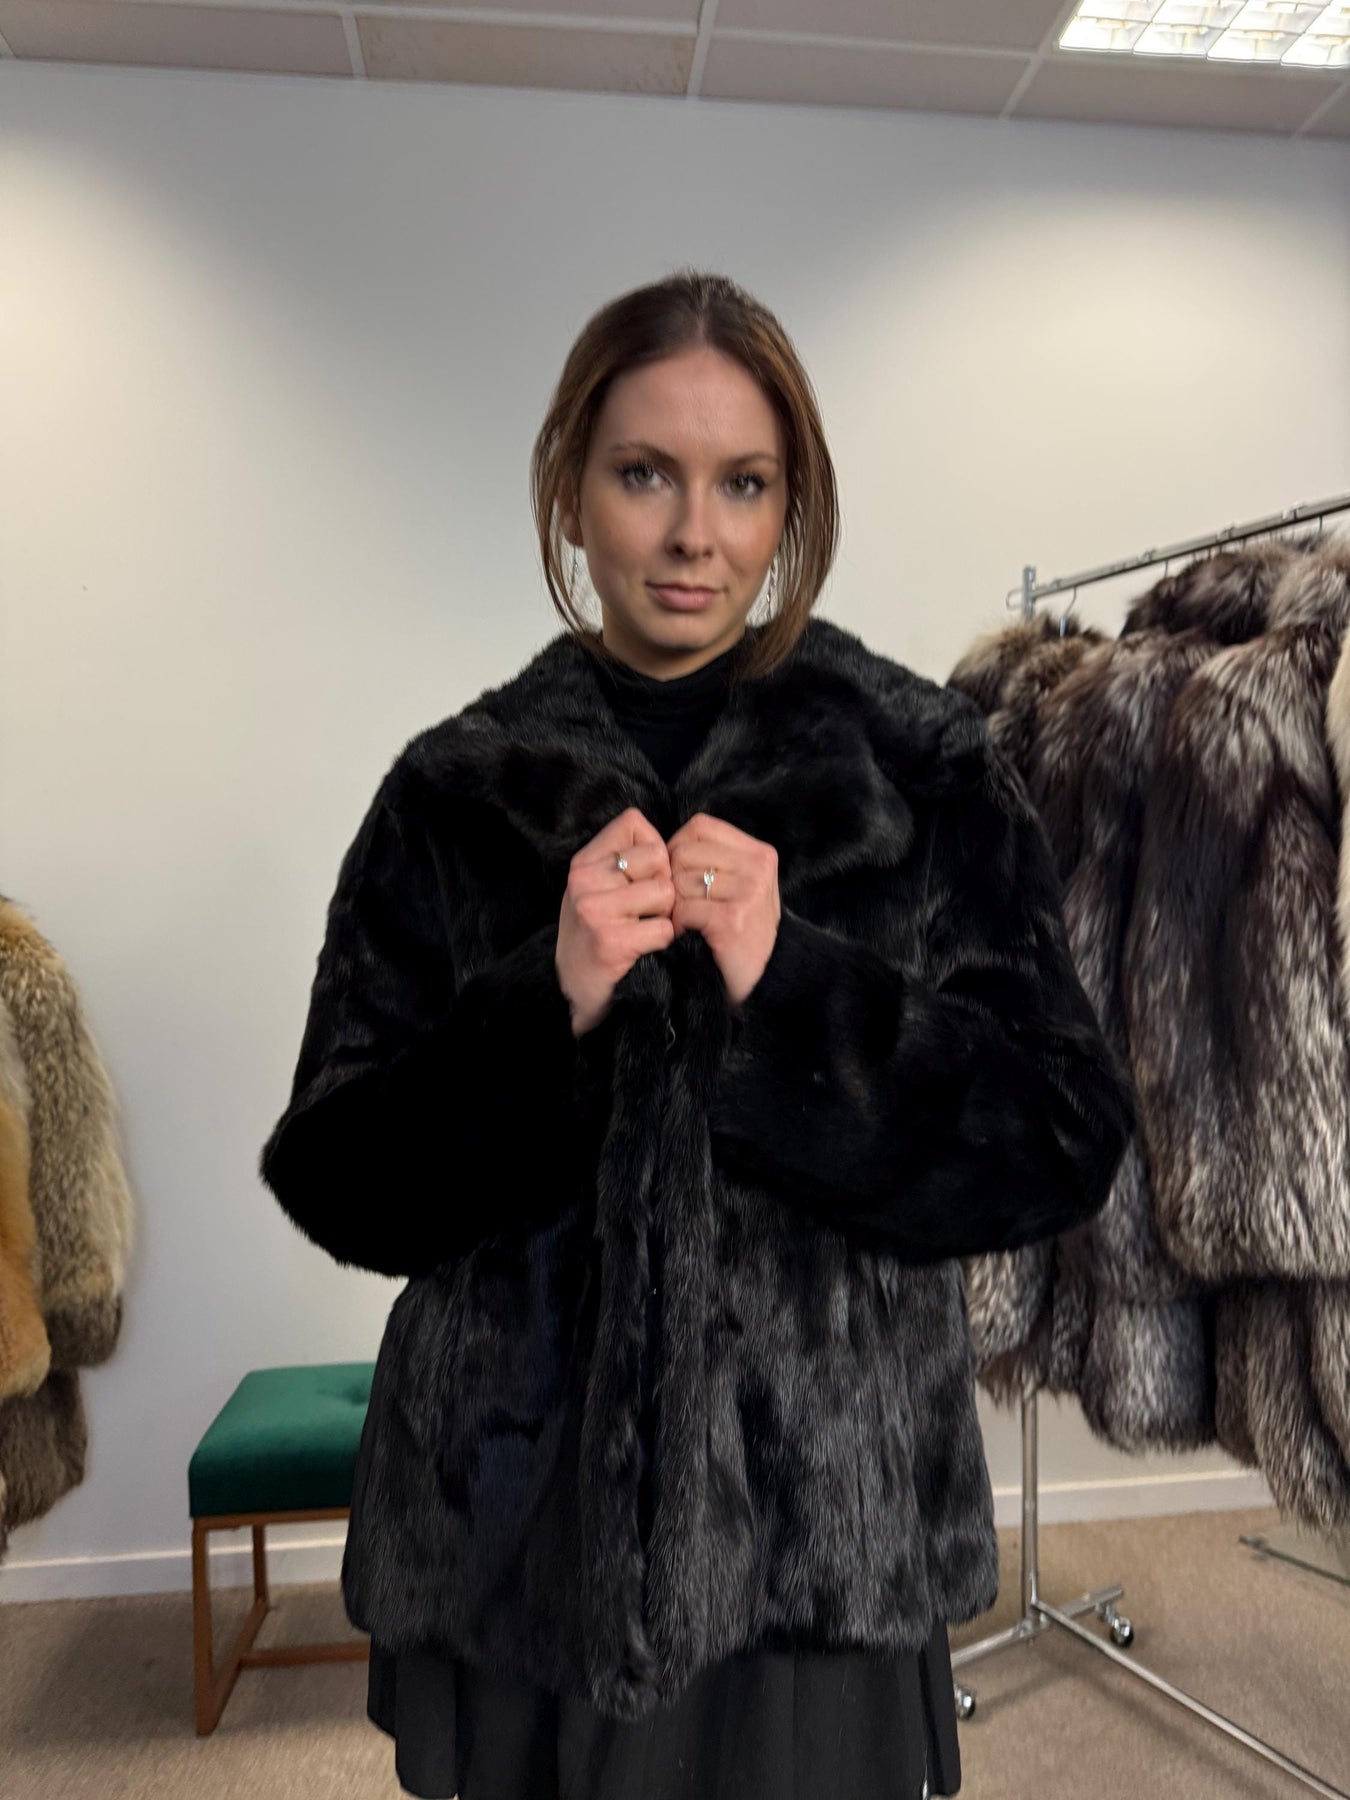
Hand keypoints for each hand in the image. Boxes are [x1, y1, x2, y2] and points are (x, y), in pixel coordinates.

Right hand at [555, 808, 675, 1036]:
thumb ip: (624, 861)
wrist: (574, 993)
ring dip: (665, 916)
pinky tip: (644, 949)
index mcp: (583, 862)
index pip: (633, 822)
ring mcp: (594, 910)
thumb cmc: (595, 937)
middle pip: (657, 856)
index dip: (653, 849)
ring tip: (642, 930)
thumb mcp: (597, 889)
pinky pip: (664, 928)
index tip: (643, 878)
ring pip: (665, 892)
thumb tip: (672, 844)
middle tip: (645, 911)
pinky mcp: (611, 940)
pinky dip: (663, 942)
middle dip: (663, 884)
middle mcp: (584, 880)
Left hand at [666, 813, 780, 1010]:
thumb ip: (714, 859)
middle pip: (684, 852)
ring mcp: (748, 891)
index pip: (700, 826)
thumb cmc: (742, 932)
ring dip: (674, 905)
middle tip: (684, 906)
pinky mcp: (732, 918)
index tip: (681, 876)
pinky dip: (678, 925)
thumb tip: (664, 843)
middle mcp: (757, 866)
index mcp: (759, 853)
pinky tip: (688, 936)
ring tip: (688, 922)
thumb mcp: (740, 886)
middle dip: (673, 880)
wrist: (762, 981)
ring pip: (680, 881)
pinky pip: (683, 909)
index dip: (678, 848)